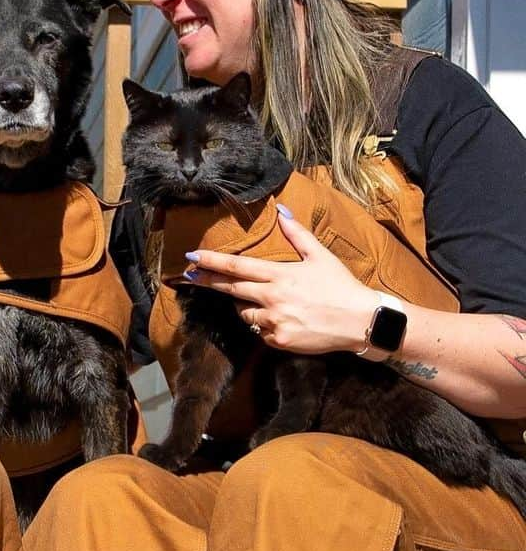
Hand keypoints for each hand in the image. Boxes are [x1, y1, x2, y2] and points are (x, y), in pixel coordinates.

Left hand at [182, 207, 380, 354]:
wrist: (362, 321)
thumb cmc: (341, 286)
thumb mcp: (320, 256)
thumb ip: (297, 234)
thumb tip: (281, 210)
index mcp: (280, 275)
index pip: (236, 267)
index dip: (211, 262)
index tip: (191, 258)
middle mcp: (272, 298)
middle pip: (230, 289)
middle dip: (207, 282)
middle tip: (188, 277)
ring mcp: (274, 321)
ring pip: (244, 313)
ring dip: (246, 305)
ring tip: (269, 301)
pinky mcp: (278, 340)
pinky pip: (259, 331)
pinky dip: (264, 324)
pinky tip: (283, 319)